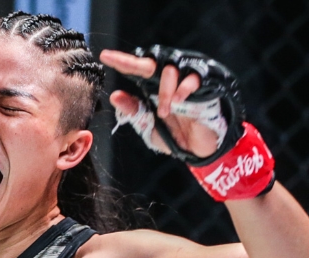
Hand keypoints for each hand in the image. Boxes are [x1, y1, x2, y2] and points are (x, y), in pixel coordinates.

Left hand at [100, 49, 219, 157]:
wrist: (195, 150)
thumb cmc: (171, 136)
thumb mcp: (148, 126)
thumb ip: (133, 111)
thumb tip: (115, 95)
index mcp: (152, 87)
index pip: (136, 70)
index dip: (122, 62)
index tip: (105, 56)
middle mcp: (167, 81)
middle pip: (151, 62)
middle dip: (135, 63)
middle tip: (122, 64)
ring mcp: (184, 82)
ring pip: (170, 70)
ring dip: (165, 92)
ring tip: (165, 112)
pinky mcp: (203, 87)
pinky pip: (193, 78)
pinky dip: (183, 89)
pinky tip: (179, 102)